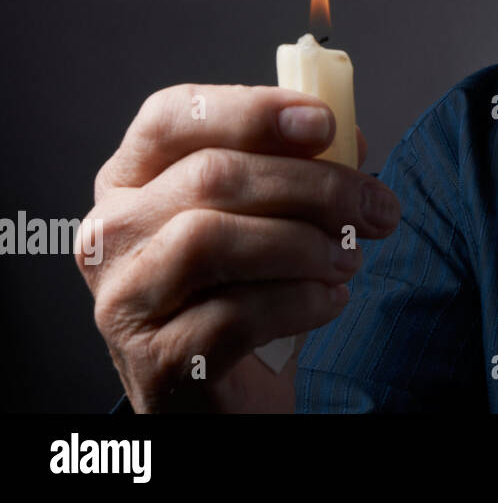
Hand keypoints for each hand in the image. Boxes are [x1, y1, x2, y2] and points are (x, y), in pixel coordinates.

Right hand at [76, 84, 400, 411]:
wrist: (224, 395)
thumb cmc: (245, 290)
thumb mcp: (269, 217)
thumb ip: (300, 168)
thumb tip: (349, 141)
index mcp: (133, 179)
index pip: (172, 117)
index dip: (251, 110)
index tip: (326, 122)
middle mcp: (112, 232)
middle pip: (211, 176)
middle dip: (315, 186)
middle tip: (377, 210)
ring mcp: (123, 298)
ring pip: (212, 239)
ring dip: (304, 245)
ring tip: (350, 260)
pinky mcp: (153, 359)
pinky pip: (235, 314)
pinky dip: (301, 301)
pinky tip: (330, 301)